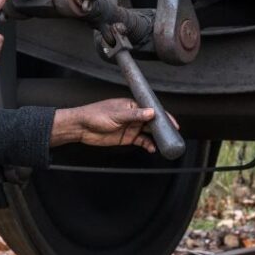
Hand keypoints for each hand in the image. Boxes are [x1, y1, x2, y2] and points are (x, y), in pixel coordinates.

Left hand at [50, 98, 167, 153]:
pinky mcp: (127, 137)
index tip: (172, 123)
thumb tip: (151, 112)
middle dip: (163, 128)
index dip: (163, 116)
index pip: (151, 109)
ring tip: (165, 143)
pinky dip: (148, 145)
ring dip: (157, 137)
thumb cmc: (95, 115)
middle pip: (153, 121)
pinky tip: (152, 148)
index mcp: (132, 105)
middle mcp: (133, 116)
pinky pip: (141, 141)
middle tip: (173, 135)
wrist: (81, 127)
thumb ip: (134, 115)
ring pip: (149, 132)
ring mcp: (131, 127)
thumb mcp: (116, 114)